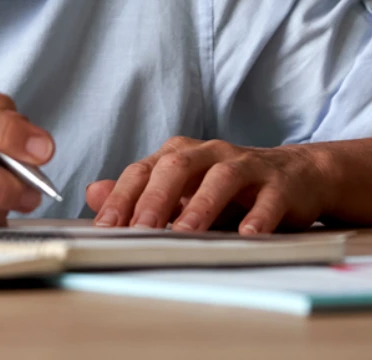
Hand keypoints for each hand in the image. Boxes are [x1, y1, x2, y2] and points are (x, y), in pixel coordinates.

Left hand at [87, 136, 335, 234]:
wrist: (295, 175)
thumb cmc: (229, 188)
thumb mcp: (183, 190)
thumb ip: (139, 194)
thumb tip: (92, 194)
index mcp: (179, 154)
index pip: (143, 171)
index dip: (122, 197)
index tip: (105, 227)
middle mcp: (208, 153)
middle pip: (175, 168)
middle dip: (155, 200)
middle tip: (139, 230)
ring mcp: (245, 165)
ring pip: (220, 178)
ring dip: (200, 206)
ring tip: (184, 233)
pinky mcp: (279, 184)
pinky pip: (268, 199)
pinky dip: (257, 216)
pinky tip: (247, 234)